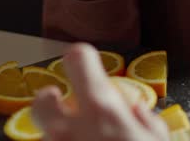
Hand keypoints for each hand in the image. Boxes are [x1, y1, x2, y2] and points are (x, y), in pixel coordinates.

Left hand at [33, 44, 168, 140]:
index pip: (77, 59)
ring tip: (81, 139)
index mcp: (101, 111)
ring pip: (47, 134)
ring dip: (60, 133)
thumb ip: (147, 121)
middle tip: (64, 103)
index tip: (86, 60)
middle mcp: (69, 131)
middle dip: (50, 99)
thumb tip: (138, 113)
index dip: (82, 56)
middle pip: (42, 101)